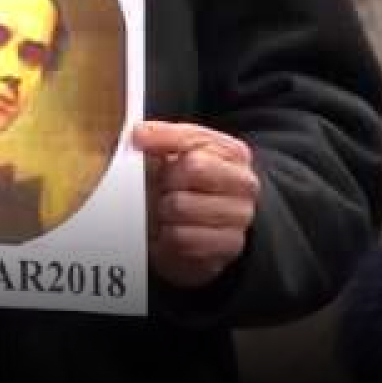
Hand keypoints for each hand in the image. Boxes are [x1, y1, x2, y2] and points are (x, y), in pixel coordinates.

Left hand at [132, 120, 259, 287]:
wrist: (206, 229)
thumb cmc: (188, 186)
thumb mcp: (179, 154)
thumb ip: (162, 138)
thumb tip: (139, 134)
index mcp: (233, 153)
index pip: (193, 139)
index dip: (161, 138)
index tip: (137, 139)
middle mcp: (244, 184)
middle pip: (192, 168)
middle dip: (166, 179)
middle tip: (162, 187)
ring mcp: (240, 218)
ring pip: (181, 206)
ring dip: (163, 211)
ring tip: (166, 211)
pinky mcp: (226, 248)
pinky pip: (181, 239)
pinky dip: (167, 237)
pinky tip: (171, 232)